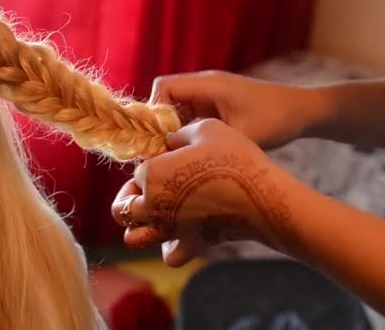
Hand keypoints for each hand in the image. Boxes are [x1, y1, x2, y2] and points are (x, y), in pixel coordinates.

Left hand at [111, 119, 300, 266]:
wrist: (262, 195)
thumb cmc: (234, 157)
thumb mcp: (205, 129)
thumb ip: (179, 134)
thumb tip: (170, 141)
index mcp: (152, 175)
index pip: (138, 170)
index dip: (153, 162)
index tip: (173, 158)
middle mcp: (153, 206)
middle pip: (122, 208)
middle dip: (129, 197)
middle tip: (147, 187)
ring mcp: (170, 229)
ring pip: (134, 237)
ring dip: (139, 227)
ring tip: (155, 214)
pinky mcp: (190, 245)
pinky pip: (169, 255)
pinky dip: (170, 246)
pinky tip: (181, 232)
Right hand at [150, 71, 326, 148]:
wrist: (304, 112)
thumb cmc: (275, 120)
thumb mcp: (239, 135)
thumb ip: (203, 141)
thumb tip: (169, 153)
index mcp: (208, 84)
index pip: (163, 87)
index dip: (155, 110)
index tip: (159, 137)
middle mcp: (206, 85)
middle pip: (166, 98)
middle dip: (160, 124)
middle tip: (163, 152)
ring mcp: (211, 95)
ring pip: (177, 109)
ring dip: (173, 130)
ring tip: (176, 154)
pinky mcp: (218, 106)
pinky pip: (191, 115)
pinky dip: (186, 131)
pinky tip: (193, 151)